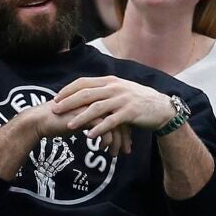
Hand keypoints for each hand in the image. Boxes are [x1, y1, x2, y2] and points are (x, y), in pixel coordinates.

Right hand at [25, 100, 128, 156]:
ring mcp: (92, 106)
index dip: (124, 127)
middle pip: (120, 117)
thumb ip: (92, 118)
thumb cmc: (58, 119)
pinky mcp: (86, 116)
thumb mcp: (80, 117)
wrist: (39, 120)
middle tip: (126, 151)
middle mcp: (97, 99)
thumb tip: (103, 129)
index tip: (126, 141)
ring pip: (115, 124)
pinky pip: (105, 130)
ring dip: (117, 142)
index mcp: (96, 97)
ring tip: (113, 155)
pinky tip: (102, 149)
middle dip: (125, 136)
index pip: (118, 111)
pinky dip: (107, 141)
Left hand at [53, 76, 174, 139]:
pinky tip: (90, 135)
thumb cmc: (137, 100)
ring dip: (81, 117)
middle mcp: (114, 88)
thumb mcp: (119, 90)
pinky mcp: (130, 112)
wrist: (161, 107)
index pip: (84, 82)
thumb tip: (84, 93)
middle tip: (55, 110)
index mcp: (109, 81)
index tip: (56, 98)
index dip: (68, 90)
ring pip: (97, 108)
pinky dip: (99, 128)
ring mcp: (122, 99)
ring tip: (69, 126)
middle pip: (86, 94)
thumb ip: (103, 90)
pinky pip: (112, 121)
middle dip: (68, 103)